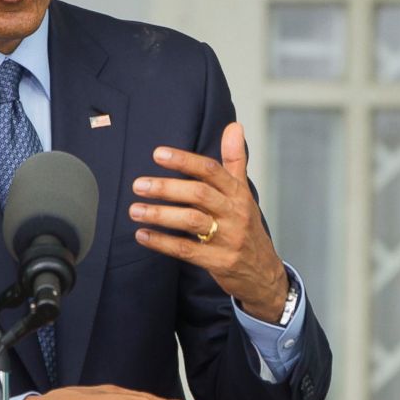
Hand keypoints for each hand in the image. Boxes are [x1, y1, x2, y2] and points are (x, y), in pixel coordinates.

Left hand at [130, 121, 289, 321]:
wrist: (264, 273)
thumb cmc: (247, 227)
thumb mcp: (244, 193)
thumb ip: (235, 160)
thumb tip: (235, 126)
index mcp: (238, 194)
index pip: (212, 171)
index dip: (185, 161)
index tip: (158, 154)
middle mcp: (235, 213)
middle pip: (199, 194)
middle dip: (167, 188)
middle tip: (138, 184)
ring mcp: (228, 239)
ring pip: (192, 221)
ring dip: (160, 214)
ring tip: (135, 210)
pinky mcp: (218, 262)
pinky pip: (187, 250)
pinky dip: (162, 242)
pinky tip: (142, 235)